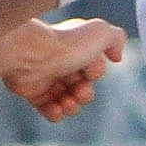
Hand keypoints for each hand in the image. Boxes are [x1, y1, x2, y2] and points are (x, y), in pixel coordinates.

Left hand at [3, 18, 121, 123]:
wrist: (29, 53)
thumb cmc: (66, 43)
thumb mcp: (100, 32)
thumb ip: (116, 39)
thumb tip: (117, 57)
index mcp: (77, 48)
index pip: (94, 68)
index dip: (96, 73)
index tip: (88, 70)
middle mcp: (62, 63)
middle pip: (83, 89)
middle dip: (85, 95)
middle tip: (77, 91)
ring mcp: (46, 79)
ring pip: (68, 102)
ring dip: (72, 107)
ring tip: (66, 102)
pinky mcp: (32, 93)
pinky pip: (49, 110)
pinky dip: (55, 113)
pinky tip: (55, 109)